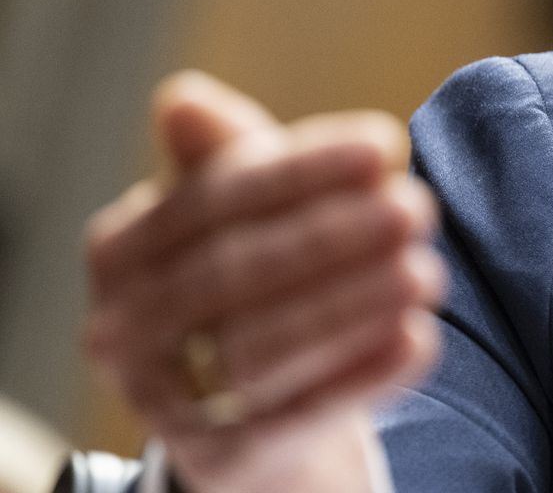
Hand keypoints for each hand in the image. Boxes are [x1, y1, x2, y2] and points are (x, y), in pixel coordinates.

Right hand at [83, 72, 446, 490]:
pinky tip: (420, 340)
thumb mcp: (233, 208)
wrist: (241, 401)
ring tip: (427, 272)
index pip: (211, 201)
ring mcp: (167, 402)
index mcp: (120, 250)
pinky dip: (362, 376)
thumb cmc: (245, 274)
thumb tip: (184, 100)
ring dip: (352, 307)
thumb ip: (223, 154)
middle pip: (233, 276)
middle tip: (416, 207)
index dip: (300, 171)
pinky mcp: (224, 459)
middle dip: (332, 237)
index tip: (385, 144)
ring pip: (261, 350)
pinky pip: (300, 415)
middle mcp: (125, 330)